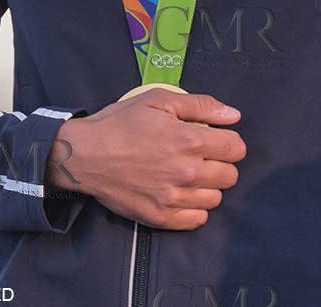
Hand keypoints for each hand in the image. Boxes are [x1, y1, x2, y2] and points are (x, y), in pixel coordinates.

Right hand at [44, 90, 245, 229]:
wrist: (84, 155)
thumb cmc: (119, 124)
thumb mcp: (158, 101)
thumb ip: (201, 106)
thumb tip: (233, 116)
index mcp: (189, 140)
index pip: (236, 148)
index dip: (229, 142)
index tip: (216, 141)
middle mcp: (186, 172)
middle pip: (230, 176)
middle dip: (220, 163)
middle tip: (199, 156)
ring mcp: (174, 198)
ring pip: (216, 198)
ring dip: (207, 186)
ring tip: (187, 175)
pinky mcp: (161, 217)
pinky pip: (198, 219)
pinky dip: (194, 208)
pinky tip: (180, 193)